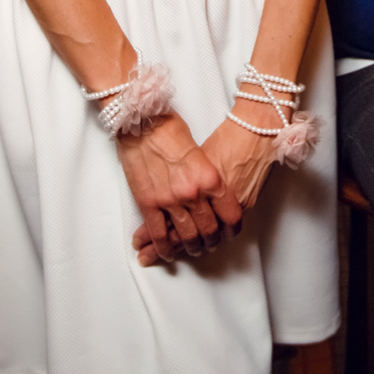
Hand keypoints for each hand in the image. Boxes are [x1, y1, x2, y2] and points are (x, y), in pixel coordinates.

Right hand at [133, 116, 275, 265]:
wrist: (142, 121)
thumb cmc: (170, 128)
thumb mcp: (201, 151)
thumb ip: (207, 173)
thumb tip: (209, 187)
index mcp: (211, 178)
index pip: (230, 215)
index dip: (231, 228)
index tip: (229, 232)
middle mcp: (194, 193)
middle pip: (209, 230)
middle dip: (210, 241)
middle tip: (209, 244)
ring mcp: (170, 200)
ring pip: (185, 236)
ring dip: (189, 247)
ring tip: (190, 249)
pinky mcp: (148, 203)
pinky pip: (159, 233)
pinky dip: (163, 247)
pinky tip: (166, 252)